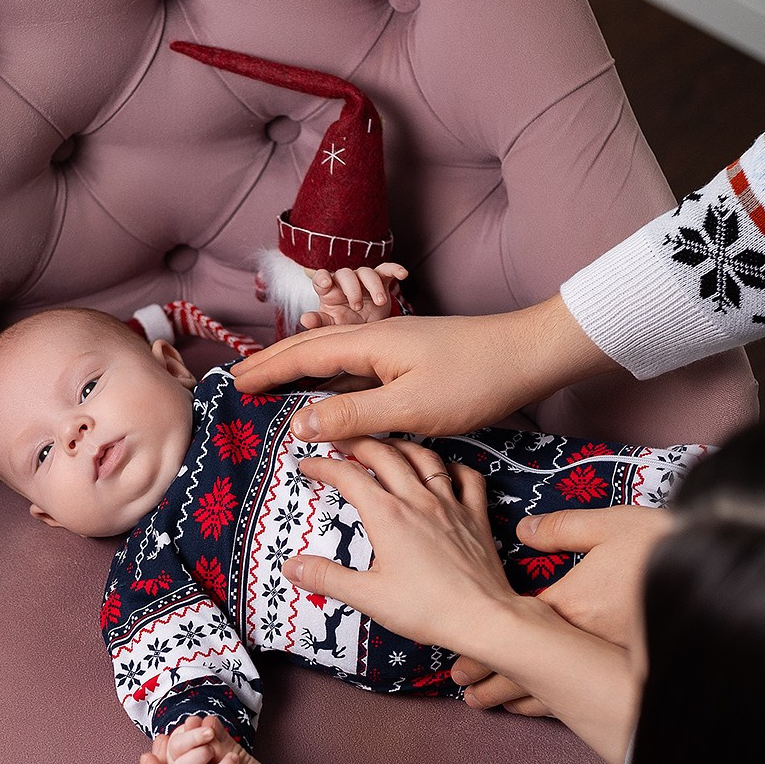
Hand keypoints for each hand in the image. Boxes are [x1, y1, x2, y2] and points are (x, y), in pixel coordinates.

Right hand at [163, 717, 247, 763]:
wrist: (228, 758)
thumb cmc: (214, 741)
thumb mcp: (211, 730)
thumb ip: (208, 728)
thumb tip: (203, 721)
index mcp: (177, 753)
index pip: (176, 747)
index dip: (192, 738)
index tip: (208, 730)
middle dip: (199, 755)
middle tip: (213, 745)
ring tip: (234, 757)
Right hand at [230, 295, 614, 442]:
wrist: (529, 357)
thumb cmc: (475, 380)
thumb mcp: (410, 407)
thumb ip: (353, 416)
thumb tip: (298, 424)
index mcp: (370, 344)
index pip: (303, 355)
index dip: (267, 370)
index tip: (234, 383)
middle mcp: (377, 339)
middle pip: (312, 347)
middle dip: (274, 362)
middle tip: (240, 378)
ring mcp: (396, 348)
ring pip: (335, 357)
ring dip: (300, 368)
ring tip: (273, 383)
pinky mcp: (412, 361)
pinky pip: (358, 368)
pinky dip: (332, 379)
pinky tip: (332, 395)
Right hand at [285, 437, 531, 655]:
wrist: (482, 617)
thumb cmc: (425, 609)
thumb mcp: (366, 597)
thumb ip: (326, 578)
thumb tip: (290, 567)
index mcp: (387, 515)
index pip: (347, 476)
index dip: (323, 465)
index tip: (307, 464)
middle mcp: (418, 500)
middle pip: (383, 454)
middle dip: (357, 441)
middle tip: (339, 438)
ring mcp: (450, 505)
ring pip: (423, 458)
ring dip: (400, 445)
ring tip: (385, 443)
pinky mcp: (475, 516)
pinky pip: (467, 478)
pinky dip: (452, 466)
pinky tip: (443, 468)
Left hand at [303, 264, 409, 329]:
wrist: (369, 331)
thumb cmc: (346, 326)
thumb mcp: (332, 327)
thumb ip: (318, 323)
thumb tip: (305, 320)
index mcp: (329, 291)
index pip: (321, 278)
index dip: (322, 278)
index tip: (325, 284)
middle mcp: (345, 282)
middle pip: (346, 274)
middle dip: (351, 289)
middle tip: (356, 307)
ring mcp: (364, 280)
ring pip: (367, 272)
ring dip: (373, 286)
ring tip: (379, 302)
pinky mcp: (382, 281)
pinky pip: (388, 270)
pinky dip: (395, 269)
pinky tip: (402, 274)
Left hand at [450, 506, 668, 709]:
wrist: (720, 582)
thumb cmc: (664, 550)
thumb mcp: (610, 526)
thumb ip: (562, 529)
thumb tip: (524, 530)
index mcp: (568, 605)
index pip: (511, 632)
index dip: (481, 649)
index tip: (456, 662)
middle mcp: (579, 640)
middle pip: (524, 666)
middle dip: (492, 679)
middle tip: (463, 690)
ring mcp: (602, 658)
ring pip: (550, 684)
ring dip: (517, 695)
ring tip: (489, 705)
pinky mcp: (624, 666)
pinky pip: (580, 690)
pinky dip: (555, 700)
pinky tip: (544, 706)